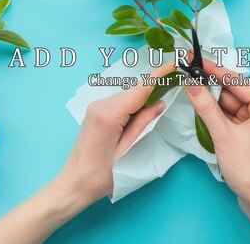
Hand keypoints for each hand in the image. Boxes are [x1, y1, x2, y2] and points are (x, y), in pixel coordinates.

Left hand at [0, 64, 173, 243]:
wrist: (74, 185)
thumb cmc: (100, 176)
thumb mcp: (128, 151)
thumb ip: (143, 124)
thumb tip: (159, 104)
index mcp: (108, 114)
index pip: (139, 88)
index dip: (159, 75)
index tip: (174, 64)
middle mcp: (100, 105)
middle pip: (134, 90)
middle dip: (155, 87)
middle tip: (176, 85)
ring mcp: (95, 107)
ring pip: (128, 95)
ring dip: (144, 97)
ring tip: (160, 103)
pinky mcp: (95, 112)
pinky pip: (120, 102)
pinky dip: (134, 104)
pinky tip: (142, 113)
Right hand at [185, 61, 249, 203]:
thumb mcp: (224, 136)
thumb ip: (206, 108)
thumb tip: (192, 85)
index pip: (237, 82)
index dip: (214, 70)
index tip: (196, 61)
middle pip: (233, 93)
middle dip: (210, 87)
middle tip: (188, 76)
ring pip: (231, 107)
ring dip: (212, 104)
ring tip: (191, 92)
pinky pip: (233, 120)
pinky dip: (218, 118)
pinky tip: (202, 113)